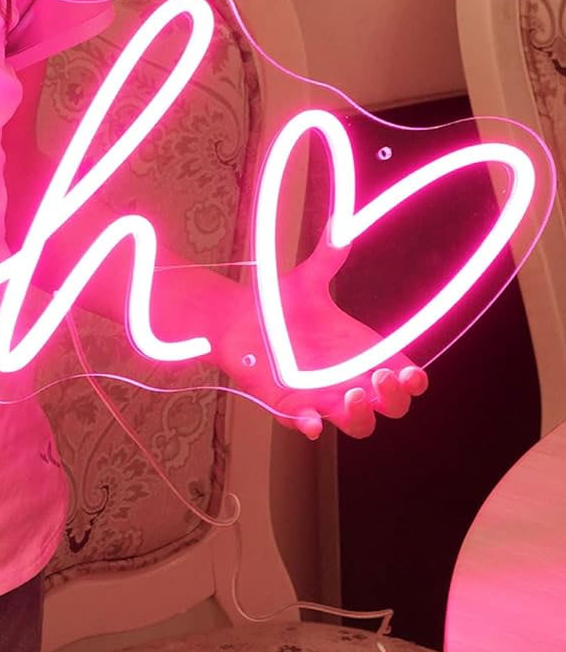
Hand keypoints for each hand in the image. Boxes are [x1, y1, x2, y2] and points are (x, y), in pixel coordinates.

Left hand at [207, 236, 428, 439]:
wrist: (236, 319)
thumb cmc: (279, 305)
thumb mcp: (306, 282)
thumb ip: (326, 259)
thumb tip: (339, 225)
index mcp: (362, 353)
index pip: (404, 377)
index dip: (414, 381)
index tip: (411, 372)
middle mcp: (349, 379)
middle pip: (391, 406)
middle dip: (394, 398)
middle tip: (380, 378)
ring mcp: (323, 396)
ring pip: (358, 424)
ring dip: (361, 416)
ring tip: (353, 395)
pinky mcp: (291, 405)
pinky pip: (307, 424)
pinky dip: (311, 425)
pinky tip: (311, 421)